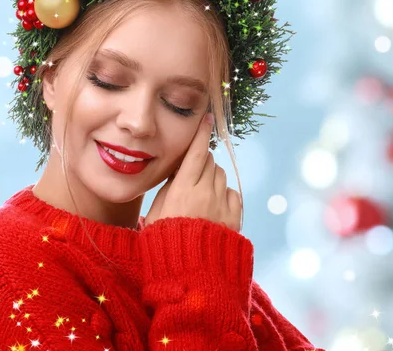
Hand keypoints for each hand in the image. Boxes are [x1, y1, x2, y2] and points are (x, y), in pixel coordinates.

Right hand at [145, 114, 241, 231]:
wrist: (188, 273)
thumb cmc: (164, 241)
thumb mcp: (157, 211)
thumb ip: (170, 186)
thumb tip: (181, 169)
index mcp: (183, 189)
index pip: (195, 152)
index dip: (202, 133)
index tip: (207, 119)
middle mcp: (206, 192)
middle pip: (209, 161)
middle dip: (201, 161)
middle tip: (193, 174)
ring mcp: (222, 204)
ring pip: (221, 175)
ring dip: (213, 178)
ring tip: (201, 195)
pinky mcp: (235, 217)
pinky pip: (233, 193)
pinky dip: (225, 195)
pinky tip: (214, 207)